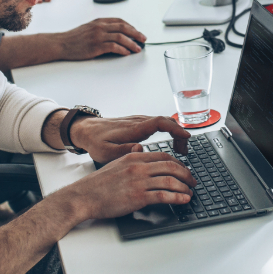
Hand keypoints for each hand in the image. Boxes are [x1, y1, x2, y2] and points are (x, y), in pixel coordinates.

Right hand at [57, 152, 194, 219]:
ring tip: (190, 192)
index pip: (163, 156)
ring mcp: (139, 181)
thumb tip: (140, 149)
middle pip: (171, 166)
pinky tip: (183, 200)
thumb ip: (130, 156)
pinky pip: (163, 195)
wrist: (84, 196)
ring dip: (184, 187)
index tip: (184, 170)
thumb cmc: (98, 184)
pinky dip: (177, 197)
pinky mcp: (138, 196)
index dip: (178, 164)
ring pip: (170, 180)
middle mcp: (138, 166)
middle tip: (192, 182)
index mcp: (134, 157)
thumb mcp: (116, 163)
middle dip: (186, 174)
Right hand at [58, 18, 146, 59]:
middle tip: (143, 39)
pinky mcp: (96, 46)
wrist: (62, 43)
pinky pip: (113, 47)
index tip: (138, 32)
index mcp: (99, 21)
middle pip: (124, 28)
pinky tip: (126, 53)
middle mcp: (100, 26)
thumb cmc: (74, 38)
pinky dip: (122, 50)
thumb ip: (102, 28)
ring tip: (137, 48)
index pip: (120, 21)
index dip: (131, 27)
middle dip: (136, 34)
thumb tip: (117, 34)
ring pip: (121, 37)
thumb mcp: (89, 27)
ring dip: (132, 43)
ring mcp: (98, 36)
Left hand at [70, 114, 190, 163]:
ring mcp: (139, 121)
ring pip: (164, 122)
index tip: (187, 137)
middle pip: (167, 121)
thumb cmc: (95, 141)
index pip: (160, 122)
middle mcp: (138, 122)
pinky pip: (159, 124)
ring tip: (180, 151)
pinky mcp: (138, 123)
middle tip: (184, 152)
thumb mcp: (106, 152)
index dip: (176, 129)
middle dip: (180, 134)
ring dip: (175, 134)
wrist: (86, 129)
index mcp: (133, 129)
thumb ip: (124, 152)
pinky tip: (169, 145)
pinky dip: (169, 132)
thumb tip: (141, 150)